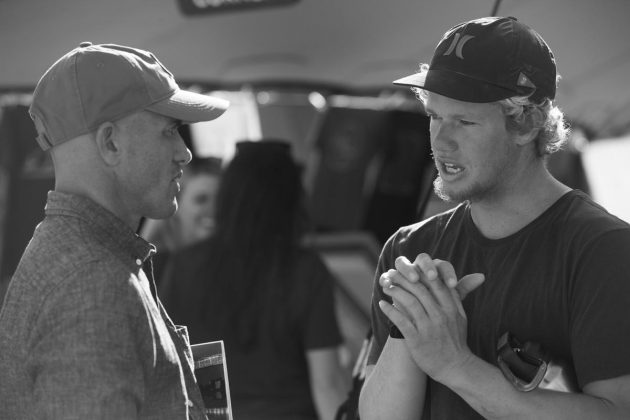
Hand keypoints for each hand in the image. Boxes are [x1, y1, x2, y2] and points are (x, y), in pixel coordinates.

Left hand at [378, 254, 483, 383]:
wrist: (455, 367)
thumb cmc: (455, 339)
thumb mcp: (461, 316)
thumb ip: (457, 296)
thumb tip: (459, 278)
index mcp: (451, 307)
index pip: (435, 283)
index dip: (420, 272)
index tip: (409, 267)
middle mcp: (441, 315)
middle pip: (420, 289)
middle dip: (403, 278)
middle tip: (391, 273)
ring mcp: (429, 328)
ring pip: (409, 302)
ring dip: (395, 292)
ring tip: (385, 285)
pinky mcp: (417, 340)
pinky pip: (401, 321)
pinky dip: (390, 311)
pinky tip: (382, 304)